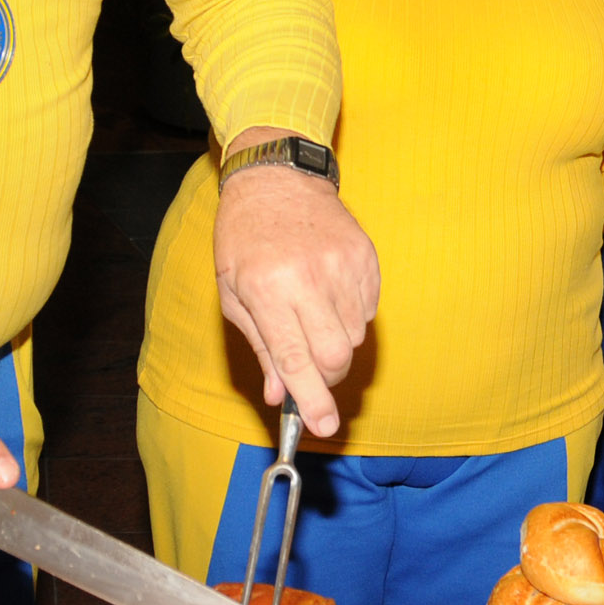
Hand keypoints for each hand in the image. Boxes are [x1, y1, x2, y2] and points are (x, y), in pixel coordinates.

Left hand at [213, 129, 379, 437]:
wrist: (277, 178)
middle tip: (313, 370)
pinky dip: (351, 316)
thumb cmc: (246, 237)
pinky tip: (329, 293)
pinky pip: (368, 309)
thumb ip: (261, 346)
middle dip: (328, 376)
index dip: (312, 399)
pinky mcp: (365, 257)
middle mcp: (309, 278)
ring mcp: (343, 265)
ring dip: (337, 342)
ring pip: (355, 336)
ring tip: (312, 314)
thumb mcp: (234, 293)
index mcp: (268, 289)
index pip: (297, 359)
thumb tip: (279, 392)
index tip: (323, 426)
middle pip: (336, 355)